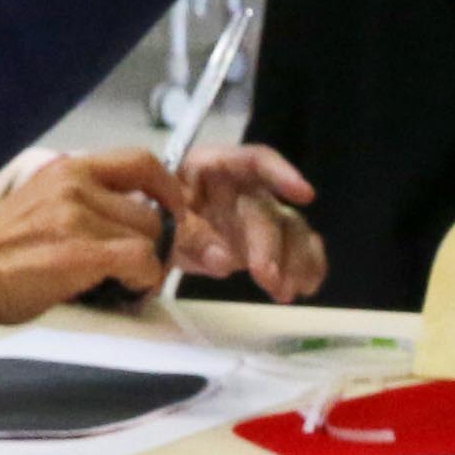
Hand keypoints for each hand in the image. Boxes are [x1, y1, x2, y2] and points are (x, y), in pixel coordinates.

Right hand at [0, 147, 174, 337]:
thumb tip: (134, 226)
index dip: (168, 188)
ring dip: (150, 267)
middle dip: (161, 243)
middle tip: (150, 268)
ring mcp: (77, 216)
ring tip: (128, 283)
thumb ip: (88, 207)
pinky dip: (143, 280)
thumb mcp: (43, 209)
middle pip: (153, 210)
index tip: (175, 211)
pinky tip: (125, 290)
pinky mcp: (79, 251)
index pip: (141, 161)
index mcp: (67, 169)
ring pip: (150, 238)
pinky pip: (141, 261)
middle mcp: (75, 184)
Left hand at [159, 140, 324, 301]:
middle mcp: (242, 188)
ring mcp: (257, 215)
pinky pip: (296, 249)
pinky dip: (306, 266)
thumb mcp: (155, 219)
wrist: (146, 237)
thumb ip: (186, 234)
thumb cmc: (149, 214)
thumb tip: (224, 259)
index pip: (254, 161)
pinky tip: (308, 286)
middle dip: (271, 246)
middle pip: (268, 209)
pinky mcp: (266, 242)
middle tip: (267, 279)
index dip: (281, 174)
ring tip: (286, 294)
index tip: (304, 195)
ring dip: (294, 262)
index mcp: (213, 167)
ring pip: (290, 231)